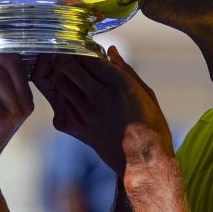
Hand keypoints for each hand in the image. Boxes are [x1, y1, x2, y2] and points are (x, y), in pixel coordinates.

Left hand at [32, 46, 172, 172]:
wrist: (144, 162)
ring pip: (61, 82)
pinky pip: (62, 103)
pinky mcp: (78, 127)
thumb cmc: (151, 125)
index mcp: (119, 84)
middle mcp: (99, 96)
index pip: (88, 56)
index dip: (84, 50)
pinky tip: (75, 96)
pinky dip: (65, 95)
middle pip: (68, 66)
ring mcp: (86, 112)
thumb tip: (110, 50)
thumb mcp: (145, 93)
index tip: (87, 49)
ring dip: (64, 75)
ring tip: (73, 76)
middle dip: (69, 58)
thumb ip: (125, 70)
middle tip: (74, 59)